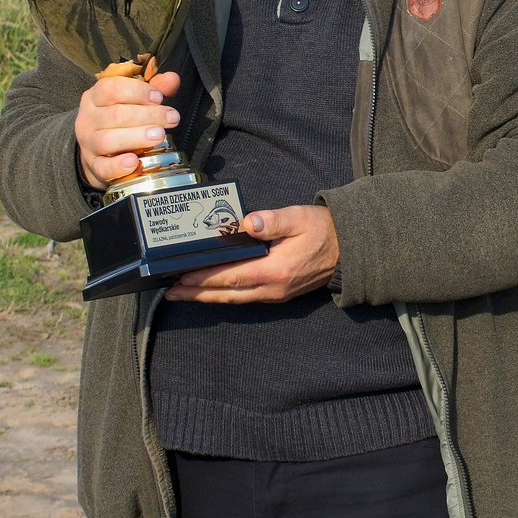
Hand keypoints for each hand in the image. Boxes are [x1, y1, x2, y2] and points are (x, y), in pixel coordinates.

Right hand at [75, 70, 180, 188]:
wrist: (98, 152)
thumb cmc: (119, 121)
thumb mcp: (134, 100)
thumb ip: (154, 88)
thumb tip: (172, 79)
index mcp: (95, 97)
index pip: (110, 88)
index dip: (137, 91)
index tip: (159, 97)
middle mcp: (88, 119)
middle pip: (115, 115)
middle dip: (147, 115)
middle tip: (171, 118)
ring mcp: (88, 144)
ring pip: (107, 140)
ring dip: (136, 137)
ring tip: (159, 135)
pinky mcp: (92, 166)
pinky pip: (103, 167)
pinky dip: (118, 165)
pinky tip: (135, 162)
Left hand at [164, 204, 338, 302]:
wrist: (347, 249)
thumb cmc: (322, 230)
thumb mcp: (299, 218)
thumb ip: (274, 220)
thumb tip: (249, 222)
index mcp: (276, 269)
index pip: (233, 276)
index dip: (205, 278)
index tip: (183, 276)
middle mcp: (273, 287)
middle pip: (228, 294)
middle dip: (197, 293)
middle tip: (171, 291)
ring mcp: (275, 293)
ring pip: (234, 299)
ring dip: (207, 298)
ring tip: (181, 294)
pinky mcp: (276, 293)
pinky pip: (244, 298)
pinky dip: (223, 296)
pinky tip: (210, 292)